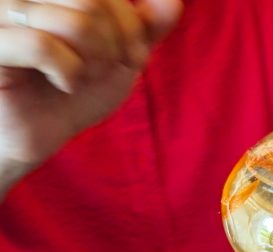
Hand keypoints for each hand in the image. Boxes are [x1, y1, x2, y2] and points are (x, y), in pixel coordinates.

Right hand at [0, 0, 181, 197]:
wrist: (31, 135)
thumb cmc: (70, 92)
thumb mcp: (119, 58)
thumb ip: (145, 27)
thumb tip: (173, 2)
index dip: (133, 26)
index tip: (131, 56)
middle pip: (94, 4)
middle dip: (114, 47)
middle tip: (102, 71)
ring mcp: (3, 14)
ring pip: (74, 22)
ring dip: (93, 63)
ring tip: (80, 78)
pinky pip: (42, 45)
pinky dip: (68, 73)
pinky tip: (63, 84)